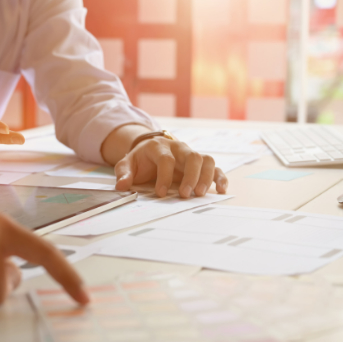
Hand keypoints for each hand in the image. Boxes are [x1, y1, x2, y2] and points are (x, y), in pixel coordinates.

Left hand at [112, 132, 227, 197]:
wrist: (149, 151)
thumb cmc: (140, 160)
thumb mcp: (127, 164)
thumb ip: (124, 173)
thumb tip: (122, 186)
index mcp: (159, 147)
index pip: (166, 159)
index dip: (164, 176)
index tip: (160, 193)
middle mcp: (178, 148)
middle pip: (192, 156)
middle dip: (190, 176)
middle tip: (185, 194)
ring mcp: (190, 155)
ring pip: (206, 159)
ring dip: (205, 177)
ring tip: (199, 194)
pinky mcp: (199, 164)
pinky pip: (214, 167)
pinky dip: (220, 177)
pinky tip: (220, 190)